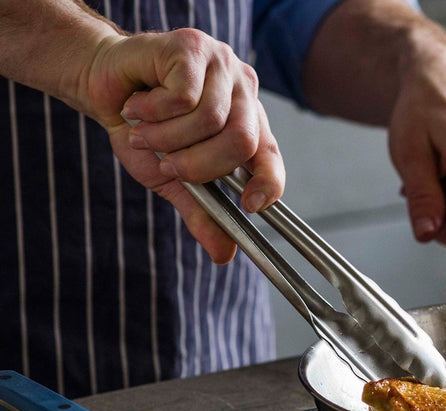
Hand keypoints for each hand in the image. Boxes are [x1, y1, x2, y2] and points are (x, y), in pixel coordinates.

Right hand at [83, 29, 285, 262]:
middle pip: (241, 142)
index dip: (269, 183)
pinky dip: (154, 111)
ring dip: (168, 137)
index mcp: (247, 123)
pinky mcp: (194, 47)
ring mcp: (222, 66)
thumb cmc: (142, 129)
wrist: (102, 86)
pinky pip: (184, 97)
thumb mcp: (172, 179)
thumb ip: (202, 211)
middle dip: (198, 165)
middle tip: (168, 163)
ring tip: (145, 131)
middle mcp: (243, 93)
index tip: (250, 206)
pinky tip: (138, 106)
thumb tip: (223, 255)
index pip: (271, 156)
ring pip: (209, 120)